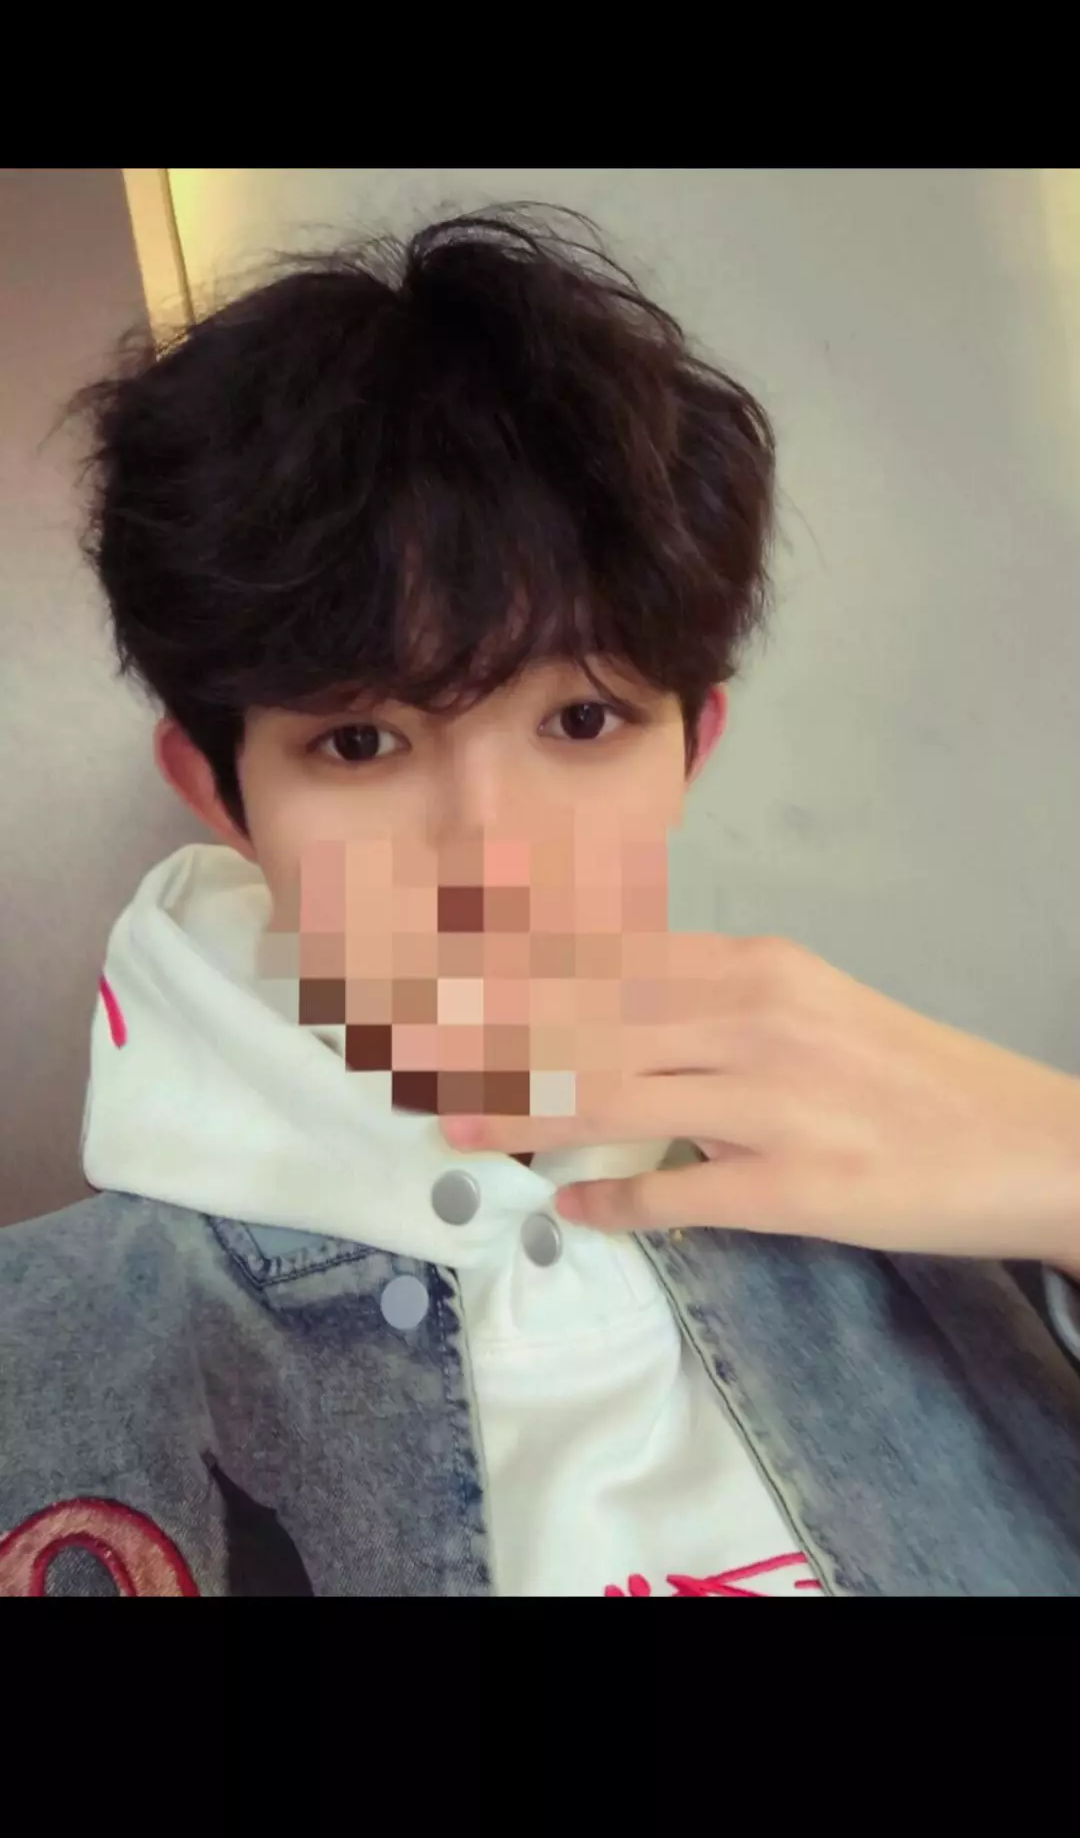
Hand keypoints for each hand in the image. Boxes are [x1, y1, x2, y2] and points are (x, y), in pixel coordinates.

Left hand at [439, 934, 1079, 1268]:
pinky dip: (616, 1203)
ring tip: (452, 1128)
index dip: (504, 967)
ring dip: (520, 1114)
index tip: (429, 970)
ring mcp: (773, 1101)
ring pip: (613, 1097)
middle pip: (584, 1020)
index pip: (598, 958)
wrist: (1024, 1141)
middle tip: (403, 1048)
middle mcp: (753, 1017)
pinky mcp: (797, 1186)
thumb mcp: (802, 1006)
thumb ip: (701, 1004)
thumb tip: (594, 1011)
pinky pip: (680, 1194)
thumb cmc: (904, 1072)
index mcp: (752, 966)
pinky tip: (569, 1211)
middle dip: (483, 1034)